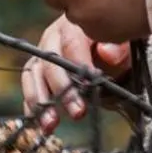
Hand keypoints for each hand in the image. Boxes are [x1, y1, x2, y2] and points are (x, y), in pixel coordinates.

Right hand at [22, 17, 131, 132]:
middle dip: (62, 90)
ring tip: (51, 124)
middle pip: (50, 63)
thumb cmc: (113, 46)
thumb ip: (118, 48)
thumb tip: (107, 53)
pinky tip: (40, 125)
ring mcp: (41, 56)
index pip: (71, 44)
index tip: (90, 84)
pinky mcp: (36, 72)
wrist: (103, 49)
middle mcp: (52, 39)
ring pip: (33, 76)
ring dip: (40, 102)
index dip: (79, 64)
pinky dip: (31, 107)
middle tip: (78, 112)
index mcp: (73, 27)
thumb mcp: (121, 44)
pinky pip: (29, 89)